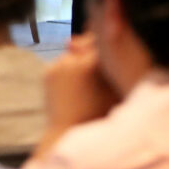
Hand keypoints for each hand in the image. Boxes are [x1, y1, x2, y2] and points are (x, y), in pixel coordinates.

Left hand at [30, 33, 119, 159]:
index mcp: (91, 65)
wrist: (69, 133)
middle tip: (106, 52)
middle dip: (97, 44)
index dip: (112, 37)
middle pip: (87, 41)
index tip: (119, 35)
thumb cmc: (101, 115)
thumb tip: (121, 38)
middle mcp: (71, 61)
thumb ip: (118, 65)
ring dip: (83, 56)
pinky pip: (64, 62)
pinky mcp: (47, 72)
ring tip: (92, 74)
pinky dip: (72, 67)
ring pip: (75, 51)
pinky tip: (80, 81)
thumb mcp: (116, 90)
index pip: (103, 39)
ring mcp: (57, 65)